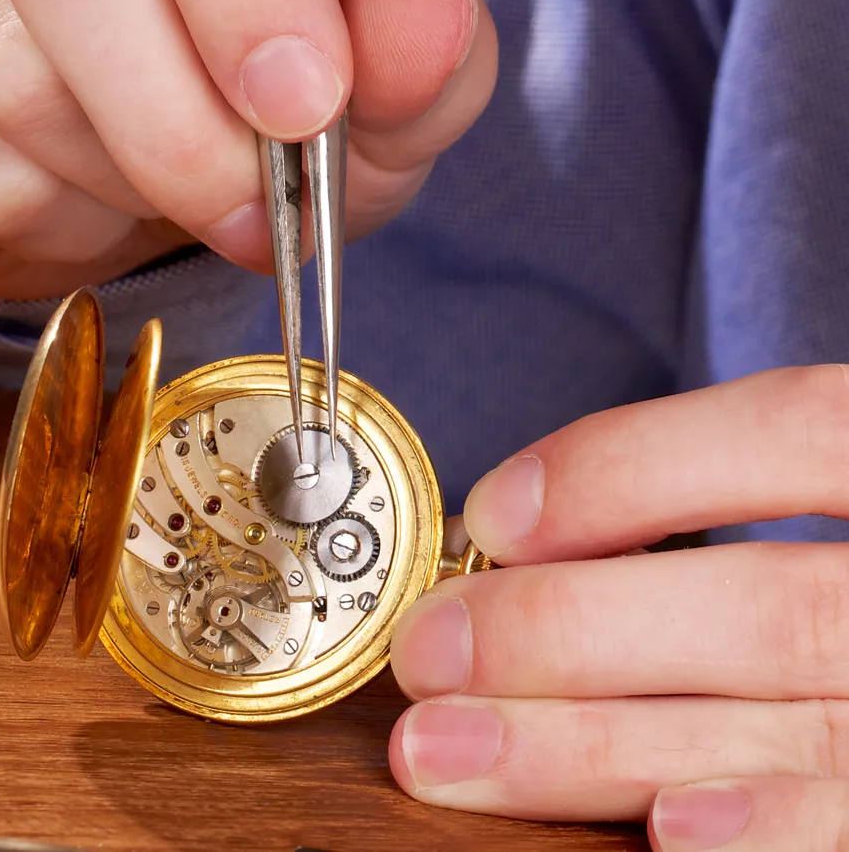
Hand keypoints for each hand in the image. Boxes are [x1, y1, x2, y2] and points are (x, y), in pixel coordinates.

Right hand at [0, 0, 495, 298]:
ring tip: (217, 181)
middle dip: (182, 122)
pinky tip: (137, 181)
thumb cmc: (310, 43)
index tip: (307, 101)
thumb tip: (419, 28)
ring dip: (142, 179)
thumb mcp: (392, 39)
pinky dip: (83, 211)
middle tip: (267, 208)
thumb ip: (423, 38)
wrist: (209, 73)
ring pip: (17, 70)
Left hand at [388, 365, 848, 837]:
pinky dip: (769, 831)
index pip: (793, 429)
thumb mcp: (831, 505)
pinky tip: (663, 835)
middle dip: (571, 629)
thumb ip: (718, 507)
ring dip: (595, 742)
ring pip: (789, 717)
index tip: (496, 514)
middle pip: (767, 604)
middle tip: (431, 652)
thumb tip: (525, 540)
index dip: (633, 465)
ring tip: (450, 751)